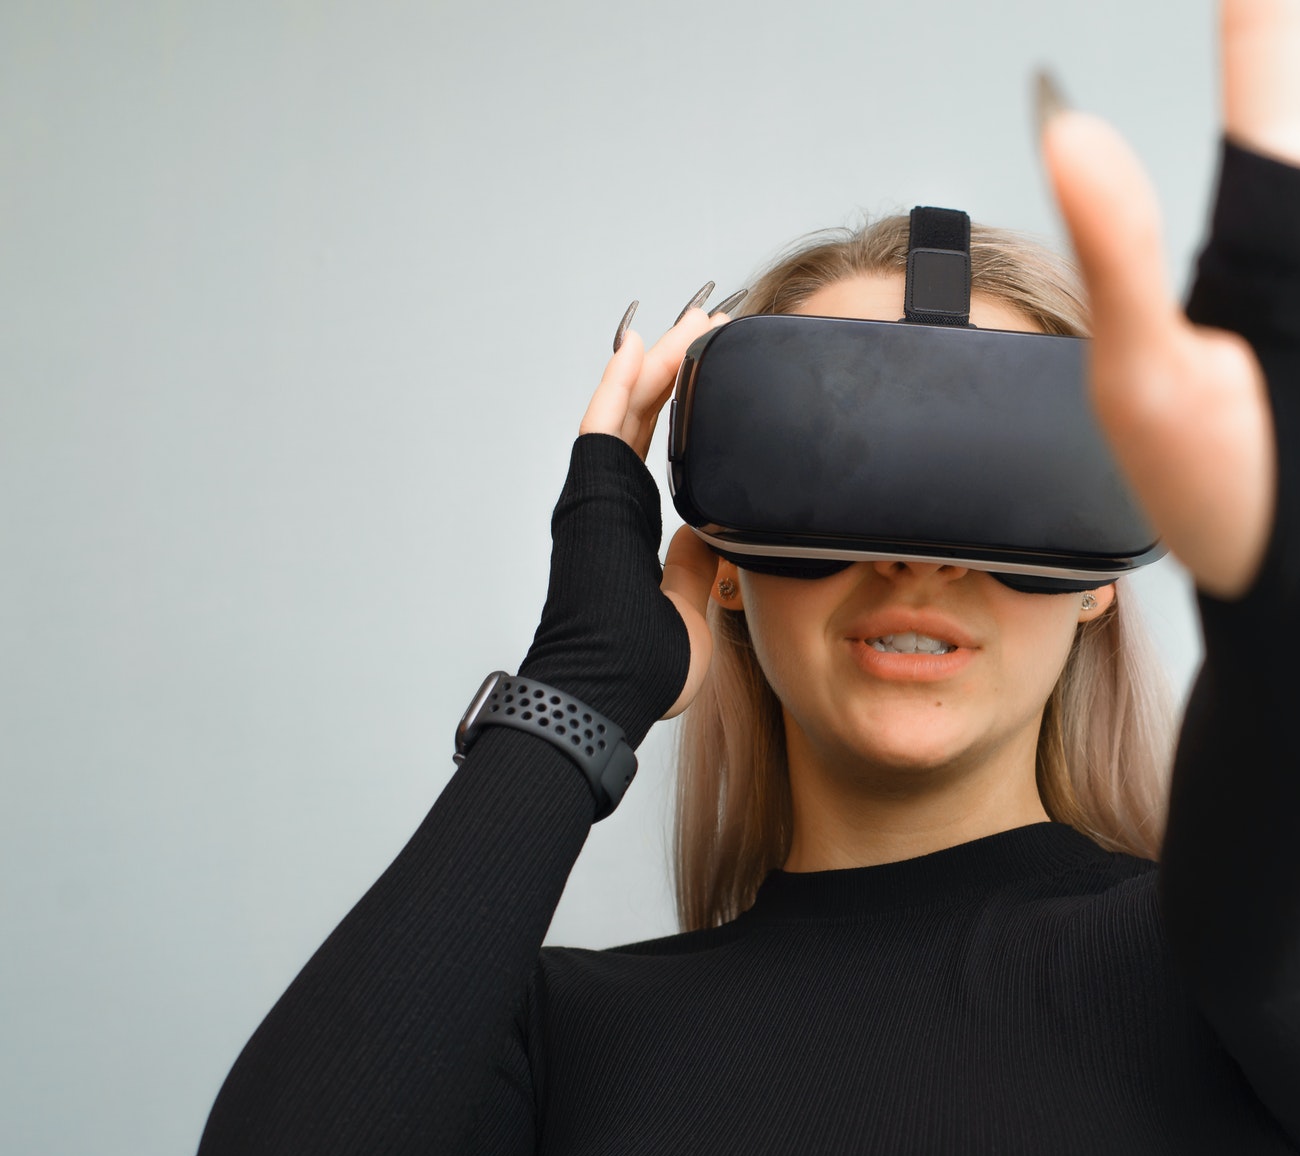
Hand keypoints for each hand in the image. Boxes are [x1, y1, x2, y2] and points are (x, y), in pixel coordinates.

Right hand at [577, 286, 742, 717]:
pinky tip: (636, 346)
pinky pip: (601, 428)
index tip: (705, 376)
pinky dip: (617, 384)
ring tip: (689, 322)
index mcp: (629, 531)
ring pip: (624, 411)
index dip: (675, 411)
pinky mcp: (590, 497)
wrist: (611, 688)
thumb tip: (709, 532)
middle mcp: (608, 506)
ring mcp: (596, 499)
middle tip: (708, 327)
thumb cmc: (642, 671)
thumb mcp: (687, 609)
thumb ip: (693, 567)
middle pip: (640, 418)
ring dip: (656, 363)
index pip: (653, 454)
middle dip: (675, 369)